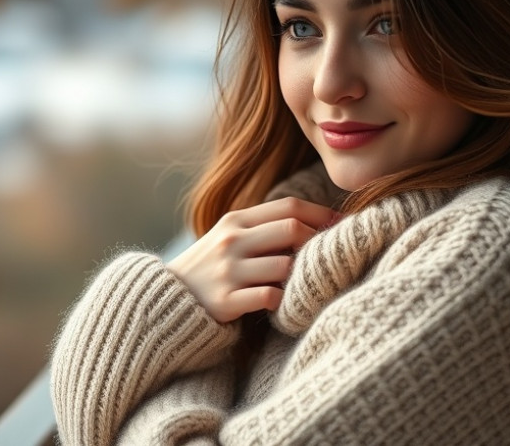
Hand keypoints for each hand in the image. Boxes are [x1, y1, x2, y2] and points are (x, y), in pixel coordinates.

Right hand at [167, 197, 338, 322]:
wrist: (166, 300)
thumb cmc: (210, 269)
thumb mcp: (229, 238)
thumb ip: (263, 229)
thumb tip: (314, 224)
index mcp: (235, 221)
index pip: (289, 206)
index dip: (322, 214)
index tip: (343, 225)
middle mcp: (232, 241)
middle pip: (291, 229)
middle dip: (317, 242)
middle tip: (331, 256)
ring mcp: (228, 270)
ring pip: (285, 265)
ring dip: (300, 276)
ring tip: (305, 283)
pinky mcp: (226, 300)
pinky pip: (270, 297)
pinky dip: (284, 301)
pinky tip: (284, 304)